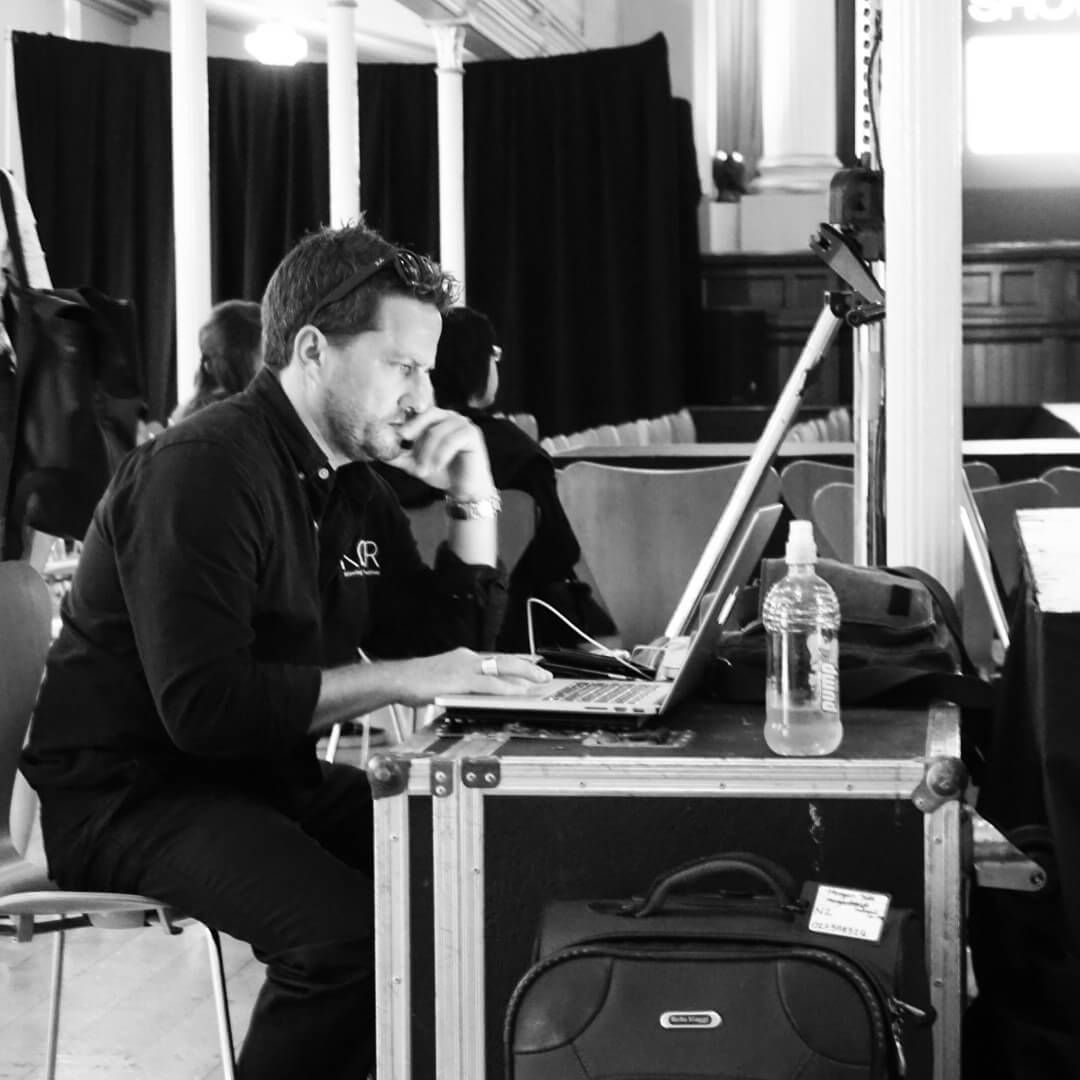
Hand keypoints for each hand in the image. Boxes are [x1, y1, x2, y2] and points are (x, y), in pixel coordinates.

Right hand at [389, 647, 551, 705]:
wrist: (399, 679)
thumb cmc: (419, 681)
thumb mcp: (447, 679)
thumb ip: (465, 684)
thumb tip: (481, 695)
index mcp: (465, 657)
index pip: (497, 659)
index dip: (518, 663)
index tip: (533, 667)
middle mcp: (468, 659)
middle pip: (505, 660)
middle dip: (528, 667)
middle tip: (545, 675)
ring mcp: (465, 669)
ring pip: (501, 669)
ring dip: (523, 676)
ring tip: (539, 684)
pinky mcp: (460, 681)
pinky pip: (488, 684)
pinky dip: (505, 688)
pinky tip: (517, 693)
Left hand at [392, 408, 494, 498]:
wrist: (464, 490)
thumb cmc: (442, 473)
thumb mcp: (415, 464)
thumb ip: (399, 455)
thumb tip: (376, 451)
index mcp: (436, 420)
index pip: (419, 411)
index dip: (406, 416)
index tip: (393, 428)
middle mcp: (450, 417)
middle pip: (429, 414)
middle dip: (414, 426)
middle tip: (402, 437)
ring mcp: (463, 423)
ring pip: (437, 431)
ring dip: (427, 451)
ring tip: (423, 470)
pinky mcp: (472, 434)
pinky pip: (452, 440)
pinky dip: (441, 454)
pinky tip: (437, 466)